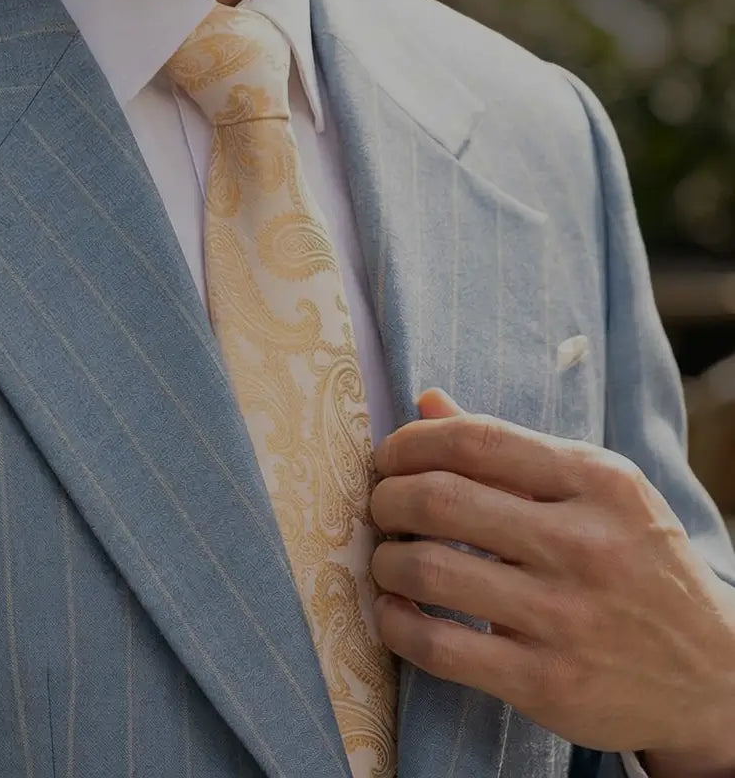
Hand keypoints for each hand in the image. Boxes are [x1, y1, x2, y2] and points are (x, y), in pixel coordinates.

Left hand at [369, 389, 734, 772]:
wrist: (715, 680)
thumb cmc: (639, 570)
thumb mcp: (598, 495)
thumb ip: (510, 450)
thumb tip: (426, 402)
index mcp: (599, 482)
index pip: (475, 439)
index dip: (409, 444)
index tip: (389, 459)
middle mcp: (585, 544)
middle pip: (437, 499)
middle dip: (386, 500)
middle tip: (382, 510)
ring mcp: (565, 616)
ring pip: (427, 571)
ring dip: (385, 563)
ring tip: (389, 563)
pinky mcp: (546, 682)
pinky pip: (436, 645)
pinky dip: (395, 624)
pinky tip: (395, 612)